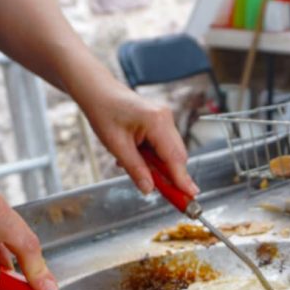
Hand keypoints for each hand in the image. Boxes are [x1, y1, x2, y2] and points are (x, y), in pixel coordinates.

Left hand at [83, 85, 198, 196]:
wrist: (98, 92)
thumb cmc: (104, 112)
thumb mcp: (116, 146)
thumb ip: (136, 169)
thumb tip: (149, 189)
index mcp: (156, 121)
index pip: (174, 157)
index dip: (182, 180)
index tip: (190, 197)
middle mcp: (166, 118)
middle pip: (177, 156)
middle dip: (171, 176)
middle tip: (166, 194)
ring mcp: (165, 118)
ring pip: (171, 152)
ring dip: (158, 166)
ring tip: (135, 166)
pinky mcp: (161, 121)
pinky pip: (164, 145)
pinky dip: (154, 157)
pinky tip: (136, 156)